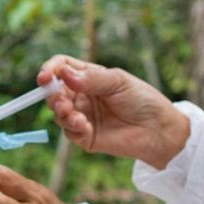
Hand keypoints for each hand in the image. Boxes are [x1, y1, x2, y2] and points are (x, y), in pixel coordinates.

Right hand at [37, 55, 189, 169]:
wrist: (158, 130)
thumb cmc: (143, 100)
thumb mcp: (118, 82)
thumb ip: (92, 78)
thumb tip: (64, 74)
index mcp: (88, 76)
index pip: (61, 67)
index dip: (50, 70)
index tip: (45, 77)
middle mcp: (82, 95)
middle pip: (54, 91)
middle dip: (52, 96)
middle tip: (61, 102)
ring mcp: (82, 116)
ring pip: (58, 112)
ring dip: (61, 113)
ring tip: (76, 116)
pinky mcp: (85, 136)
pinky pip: (69, 132)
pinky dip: (73, 128)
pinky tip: (85, 126)